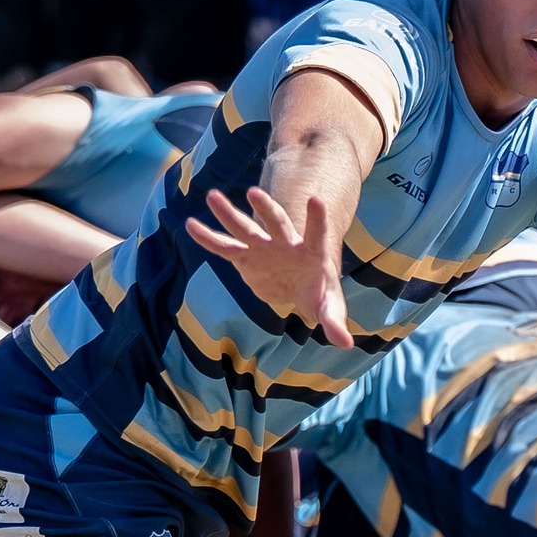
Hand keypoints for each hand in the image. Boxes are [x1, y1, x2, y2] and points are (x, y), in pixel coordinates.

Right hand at [185, 186, 352, 347]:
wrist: (300, 288)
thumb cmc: (319, 295)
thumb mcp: (328, 309)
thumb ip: (334, 321)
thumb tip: (345, 343)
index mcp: (311, 252)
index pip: (316, 233)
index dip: (316, 218)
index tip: (315, 199)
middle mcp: (286, 244)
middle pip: (276, 223)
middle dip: (266, 209)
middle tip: (254, 193)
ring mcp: (264, 248)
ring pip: (245, 228)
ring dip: (229, 214)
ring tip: (212, 196)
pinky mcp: (246, 258)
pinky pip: (225, 248)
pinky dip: (209, 238)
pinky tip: (191, 225)